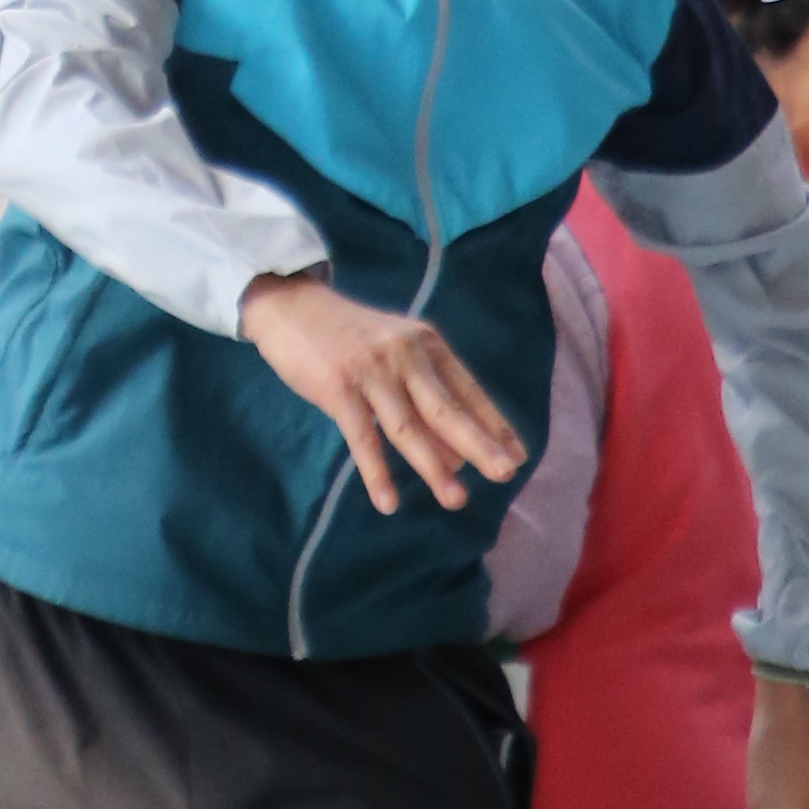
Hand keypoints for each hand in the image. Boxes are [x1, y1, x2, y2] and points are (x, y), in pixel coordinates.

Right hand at [240, 272, 524, 517]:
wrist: (291, 305)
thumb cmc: (347, 336)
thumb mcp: (393, 355)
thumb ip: (423, 398)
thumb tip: (456, 458)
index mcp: (426, 344)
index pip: (468, 391)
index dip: (494, 425)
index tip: (518, 457)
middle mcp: (406, 355)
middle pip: (446, 409)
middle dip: (479, 444)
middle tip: (505, 475)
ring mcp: (372, 371)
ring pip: (408, 427)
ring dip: (433, 466)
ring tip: (456, 500)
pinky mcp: (338, 387)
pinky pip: (362, 438)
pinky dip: (376, 473)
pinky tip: (388, 502)